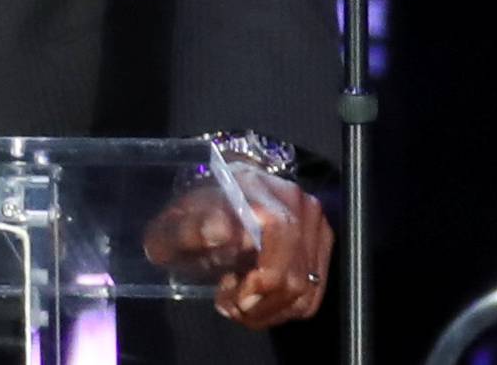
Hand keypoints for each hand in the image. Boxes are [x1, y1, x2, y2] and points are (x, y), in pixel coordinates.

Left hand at [142, 163, 333, 328]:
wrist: (215, 203)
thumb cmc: (193, 217)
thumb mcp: (174, 224)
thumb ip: (189, 229)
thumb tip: (217, 231)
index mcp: (258, 187)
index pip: (280, 232)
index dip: (263, 277)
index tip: (233, 296)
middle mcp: (295, 200)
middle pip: (294, 274)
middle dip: (259, 303)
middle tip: (228, 303)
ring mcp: (314, 222)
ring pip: (305, 289)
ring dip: (270, 309)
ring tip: (239, 302)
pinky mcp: (321, 243)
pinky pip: (312, 294)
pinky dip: (285, 308)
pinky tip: (259, 299)